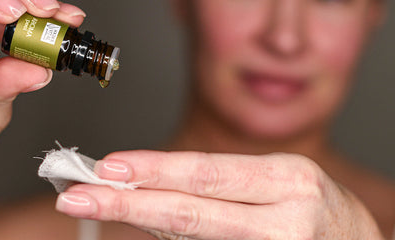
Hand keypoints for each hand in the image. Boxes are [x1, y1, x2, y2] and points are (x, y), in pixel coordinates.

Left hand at [55, 151, 383, 239]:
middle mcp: (288, 217)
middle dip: (128, 202)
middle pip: (191, 212)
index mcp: (287, 178)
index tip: (106, 166)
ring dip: (145, 224)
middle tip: (77, 195)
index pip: (204, 172)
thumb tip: (148, 187)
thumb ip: (221, 186)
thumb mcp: (279, 183)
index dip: (152, 169)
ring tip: (104, 205)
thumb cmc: (317, 213)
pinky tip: (149, 228)